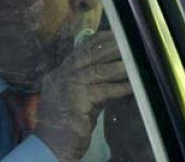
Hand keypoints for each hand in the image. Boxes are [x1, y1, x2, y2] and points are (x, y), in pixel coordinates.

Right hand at [36, 31, 131, 161]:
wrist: (49, 149)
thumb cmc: (64, 128)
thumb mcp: (79, 102)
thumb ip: (92, 87)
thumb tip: (114, 75)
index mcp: (58, 75)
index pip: (80, 51)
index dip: (99, 41)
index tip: (115, 35)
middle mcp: (60, 76)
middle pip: (90, 55)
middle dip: (112, 48)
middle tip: (130, 43)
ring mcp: (67, 86)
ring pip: (98, 70)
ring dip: (120, 67)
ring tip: (135, 63)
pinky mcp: (76, 99)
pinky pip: (104, 89)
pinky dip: (120, 87)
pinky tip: (132, 86)